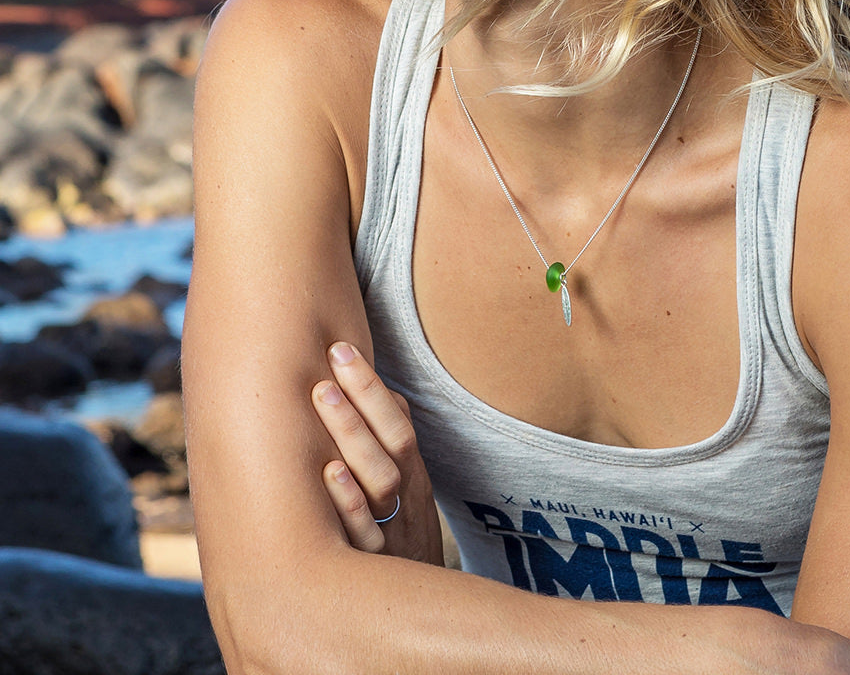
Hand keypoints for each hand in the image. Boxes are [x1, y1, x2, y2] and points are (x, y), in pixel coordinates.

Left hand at [311, 341, 444, 563]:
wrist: (413, 617)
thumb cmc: (396, 545)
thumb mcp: (403, 499)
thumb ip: (389, 451)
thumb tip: (379, 392)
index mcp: (412, 480)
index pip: (398, 421)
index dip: (371, 384)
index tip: (341, 347)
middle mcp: (405, 502)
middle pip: (390, 441)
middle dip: (360, 396)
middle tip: (332, 356)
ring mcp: (391, 534)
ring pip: (378, 477)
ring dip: (351, 431)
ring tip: (321, 391)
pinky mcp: (374, 570)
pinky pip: (363, 532)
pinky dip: (348, 500)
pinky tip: (328, 471)